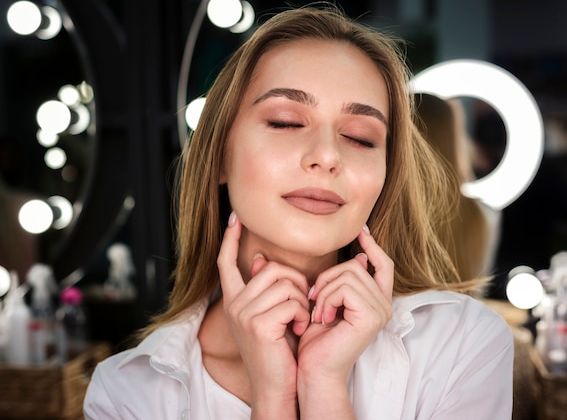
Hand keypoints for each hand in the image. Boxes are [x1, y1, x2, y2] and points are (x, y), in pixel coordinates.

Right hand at [217, 212, 309, 416]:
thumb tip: (258, 259)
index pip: (225, 262)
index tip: (235, 217)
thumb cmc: (279, 350)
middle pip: (269, 267)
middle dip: (295, 281)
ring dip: (302, 300)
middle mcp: (233, 304)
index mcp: (234, 300)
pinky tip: (300, 329)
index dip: (229, 239)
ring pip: (284, 282)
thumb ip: (265, 288)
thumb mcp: (272, 315)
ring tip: (302, 320)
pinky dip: (304, 314)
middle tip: (302, 304)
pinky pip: (292, 301)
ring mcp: (243, 314)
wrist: (277, 387)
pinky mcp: (258, 324)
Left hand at [297, 226, 393, 392]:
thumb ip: (341, 280)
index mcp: (376, 301)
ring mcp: (381, 311)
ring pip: (349, 274)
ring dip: (324, 290)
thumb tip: (359, 256)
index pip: (383, 264)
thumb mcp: (327, 300)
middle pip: (357, 265)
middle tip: (313, 299)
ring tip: (317, 312)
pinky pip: (345, 288)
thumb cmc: (316, 338)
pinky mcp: (371, 316)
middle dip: (328, 277)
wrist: (313, 370)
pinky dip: (326, 299)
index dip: (373, 246)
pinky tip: (322, 318)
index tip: (361, 232)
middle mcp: (384, 305)